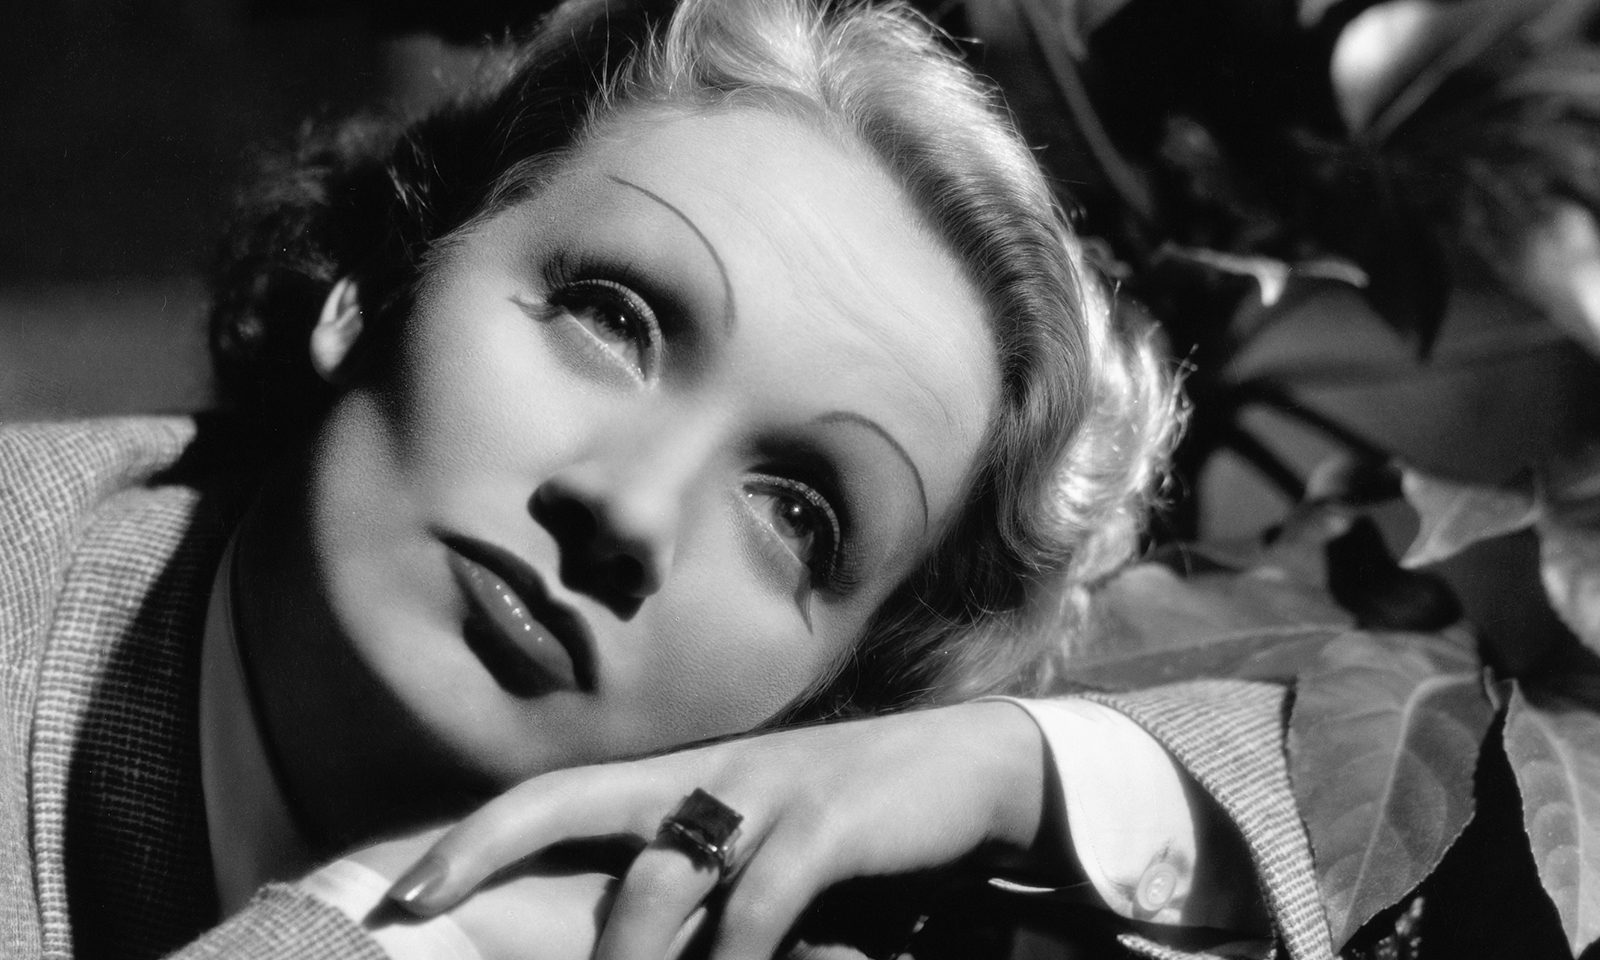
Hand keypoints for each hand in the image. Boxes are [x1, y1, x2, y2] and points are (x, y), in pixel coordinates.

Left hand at [383, 701, 1053, 959]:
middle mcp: (705, 777)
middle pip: (570, 803)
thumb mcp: (766, 849)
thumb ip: (705, 893)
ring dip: (623, 959)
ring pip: (658, 878)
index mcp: (679, 782)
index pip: (553, 795)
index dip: (475, 836)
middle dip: (486, 851)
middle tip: (417, 909)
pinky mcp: (827, 825)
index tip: (405, 886)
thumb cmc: (853, 823)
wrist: (968, 770)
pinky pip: (759, 905)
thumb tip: (656, 951)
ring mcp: (765, 796)